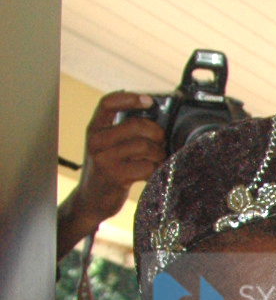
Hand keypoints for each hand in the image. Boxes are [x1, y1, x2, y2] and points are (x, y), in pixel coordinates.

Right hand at [60, 93, 166, 253]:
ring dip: (158, 154)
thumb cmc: (106, 171)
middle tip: (160, 142)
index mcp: (94, 129)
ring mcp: (104, 158)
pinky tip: (151, 174)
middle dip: (156, 133)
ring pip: (145, 146)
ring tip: (156, 160)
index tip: (148, 100)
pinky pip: (147, 166)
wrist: (91, 201)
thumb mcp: (106, 147)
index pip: (108, 103)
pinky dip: (155, 170)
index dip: (129, 98)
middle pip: (136, 125)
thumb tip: (155, 120)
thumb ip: (122, 133)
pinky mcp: (115, 175)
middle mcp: (96, 140)